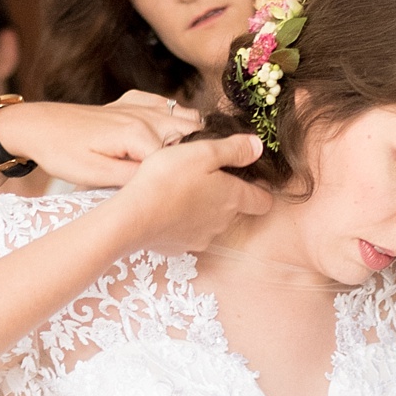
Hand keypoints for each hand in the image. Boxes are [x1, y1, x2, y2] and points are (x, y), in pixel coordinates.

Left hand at [0, 92, 201, 186]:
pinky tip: (163, 138)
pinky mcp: (133, 101)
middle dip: (193, 156)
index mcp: (139, 133)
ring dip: (188, 138)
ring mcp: (141, 104)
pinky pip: (168, 105)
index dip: (184, 177)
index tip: (181, 194)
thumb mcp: (96, 175)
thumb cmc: (62, 153)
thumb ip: (135, 178)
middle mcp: (146, 114)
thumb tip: (166, 182)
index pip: (181, 158)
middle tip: (180, 179)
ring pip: (187, 117)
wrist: (38, 126)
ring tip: (174, 163)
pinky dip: (174, 119)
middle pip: (193, 134)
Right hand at [117, 127, 267, 249]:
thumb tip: (258, 147)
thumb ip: (234, 149)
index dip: (260, 189)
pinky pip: (188, 233)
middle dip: (224, 195)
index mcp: (233, 198)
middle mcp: (222, 222)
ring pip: (211, 222)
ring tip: (181, 191)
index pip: (263, 201)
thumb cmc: (167, 179)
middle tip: (202, 176)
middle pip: (235, 210)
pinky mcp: (180, 247)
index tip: (250, 178)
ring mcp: (201, 238)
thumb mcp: (203, 152)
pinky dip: (182, 223)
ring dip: (203, 209)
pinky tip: (167, 210)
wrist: (133, 217)